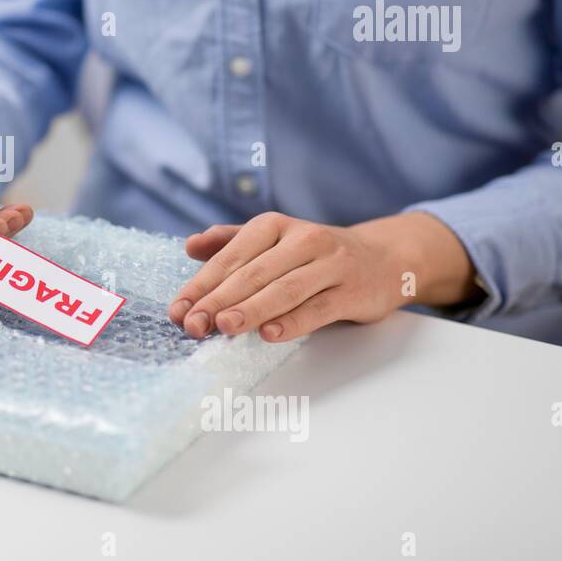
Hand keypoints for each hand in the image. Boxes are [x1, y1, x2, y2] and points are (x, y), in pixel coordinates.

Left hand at [168, 211, 477, 342]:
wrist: (383, 258)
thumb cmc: (315, 255)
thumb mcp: (273, 240)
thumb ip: (231, 243)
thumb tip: (191, 247)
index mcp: (273, 226)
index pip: (230, 257)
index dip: (201, 285)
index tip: (177, 310)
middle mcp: (302, 239)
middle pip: (253, 273)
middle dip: (218, 300)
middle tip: (192, 324)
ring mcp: (330, 264)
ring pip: (284, 289)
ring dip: (250, 309)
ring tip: (223, 327)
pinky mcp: (352, 291)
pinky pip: (318, 308)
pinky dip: (292, 322)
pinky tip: (268, 334)